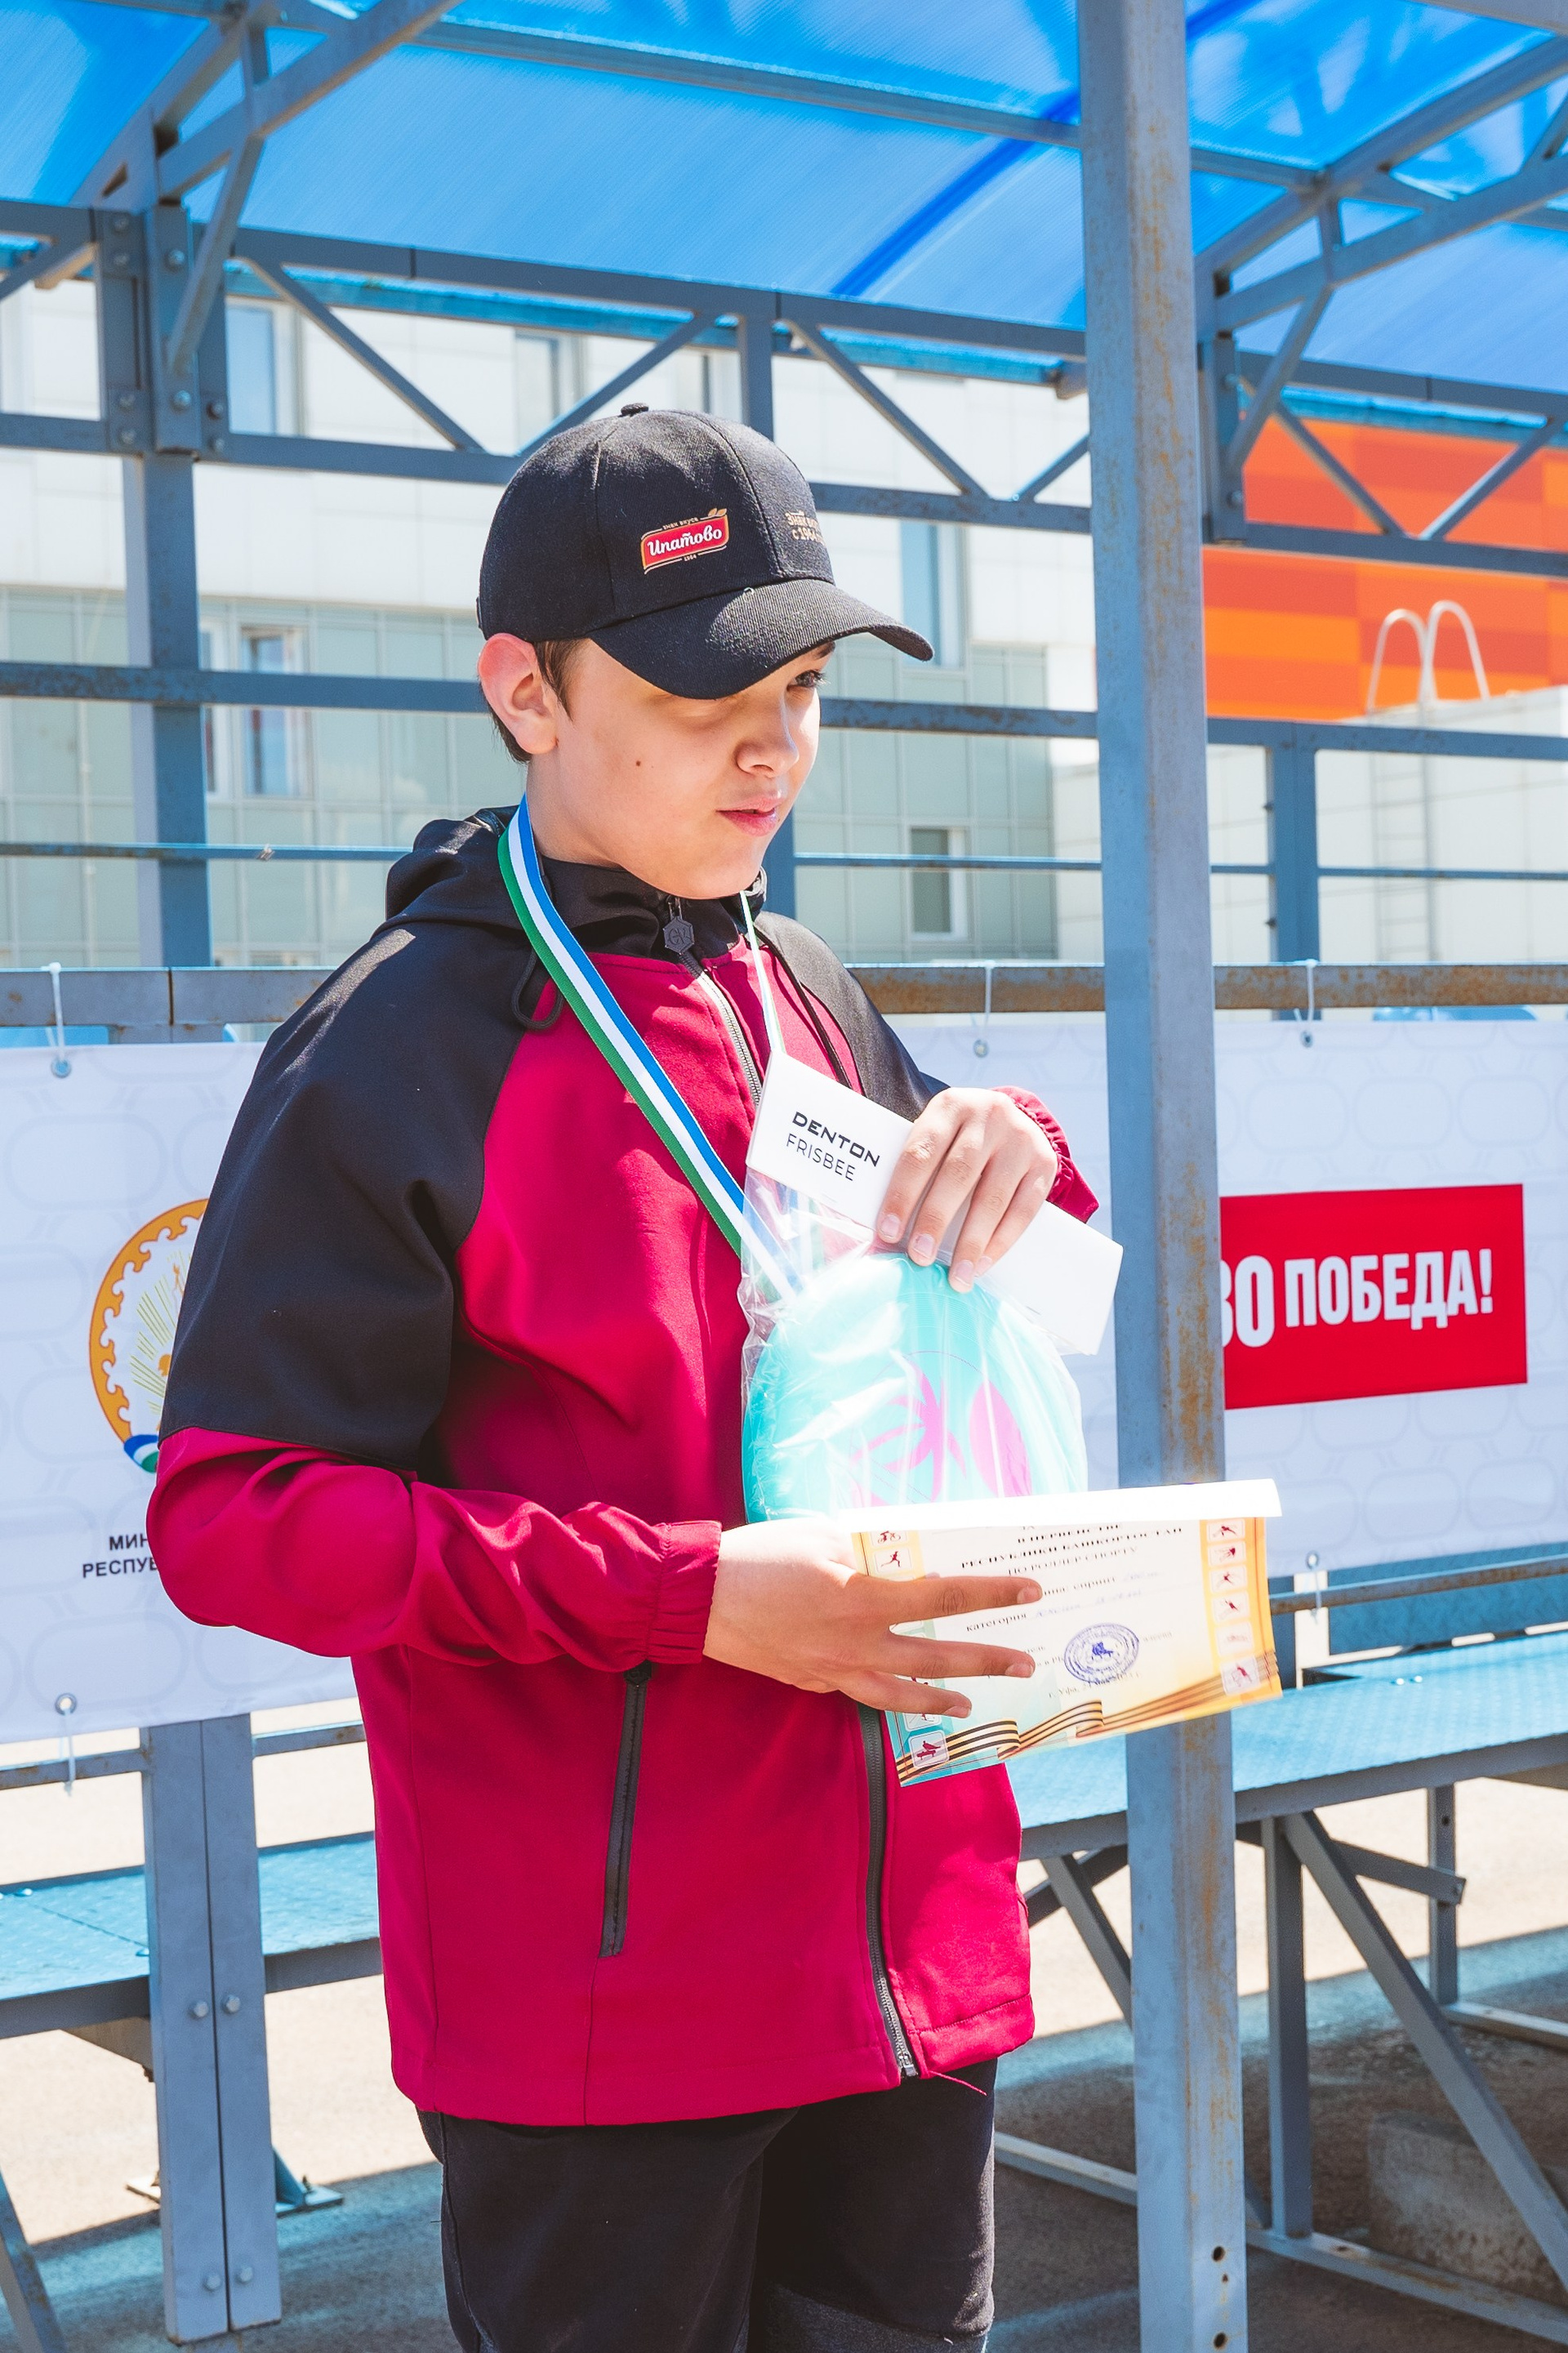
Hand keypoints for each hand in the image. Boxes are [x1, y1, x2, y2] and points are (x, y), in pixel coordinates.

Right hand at [703, 1518, 1038, 1716]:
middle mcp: (858, 1642)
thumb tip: (903, 1557)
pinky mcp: (811, 1682)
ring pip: (902, 1694)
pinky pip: (858, 1691)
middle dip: (987, 1661)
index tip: (1029, 1591)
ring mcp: (834, 1670)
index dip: (993, 1594)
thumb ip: (869, 1551)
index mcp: (866, 1598)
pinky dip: (884, 1693)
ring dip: (942, 1698)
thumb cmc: (760, 1555)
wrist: (701, 1598)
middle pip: (937, 1658)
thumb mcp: (824, 1536)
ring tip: (971, 1702)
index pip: (946, 1599)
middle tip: (1025, 1664)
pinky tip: (896, 1690)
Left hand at [876, 1089, 1057, 1291]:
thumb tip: (887, 1232)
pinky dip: (1001, 1241)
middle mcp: (989, 1116)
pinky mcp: (1044, 1163)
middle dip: (935, 1220)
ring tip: (955, 1275)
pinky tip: (982, 1263)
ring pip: (992, 1197)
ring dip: (971, 1242)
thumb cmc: (959, 1139)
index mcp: (950, 1107)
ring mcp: (1020, 1139)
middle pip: (957, 1175)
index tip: (888, 1232)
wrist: (1016, 1120)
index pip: (920, 1153)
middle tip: (919, 1257)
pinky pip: (1023, 1210)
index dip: (902, 1195)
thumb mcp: (938, 1136)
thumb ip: (917, 1170)